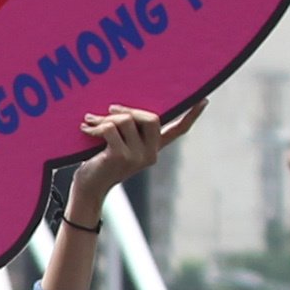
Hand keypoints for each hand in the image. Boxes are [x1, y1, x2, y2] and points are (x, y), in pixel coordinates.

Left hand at [68, 100, 199, 210]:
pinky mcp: (121, 156)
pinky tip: (85, 130)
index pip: (178, 131)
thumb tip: (120, 105)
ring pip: (127, 120)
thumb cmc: (100, 163)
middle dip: (128, 110)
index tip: (204, 100)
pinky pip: (111, 128)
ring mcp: (137, 157)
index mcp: (154, 149)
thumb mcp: (119, 144)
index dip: (191, 115)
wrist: (88, 189)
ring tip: (90, 122)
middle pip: (151, 118)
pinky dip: (96, 126)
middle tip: (109, 109)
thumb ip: (128, 130)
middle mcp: (151, 154)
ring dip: (106, 118)